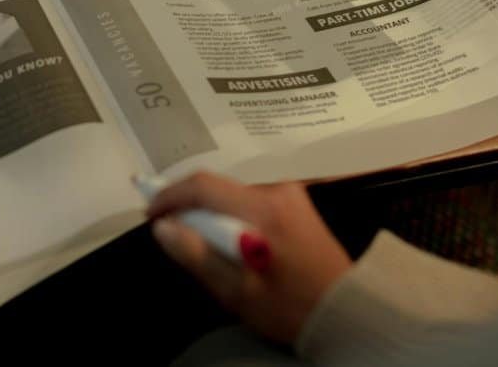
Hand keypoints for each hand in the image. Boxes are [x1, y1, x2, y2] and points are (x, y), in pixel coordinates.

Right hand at [146, 172, 350, 344]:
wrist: (346, 313)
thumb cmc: (290, 307)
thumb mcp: (237, 291)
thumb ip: (197, 255)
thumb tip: (163, 226)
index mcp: (263, 209)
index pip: (204, 185)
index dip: (170, 195)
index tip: (151, 214)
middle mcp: (278, 191)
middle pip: (220, 187)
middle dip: (190, 206)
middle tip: (171, 232)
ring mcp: (291, 196)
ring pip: (235, 195)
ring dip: (213, 213)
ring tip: (202, 244)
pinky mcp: (298, 206)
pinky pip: (252, 202)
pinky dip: (233, 216)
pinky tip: (232, 243)